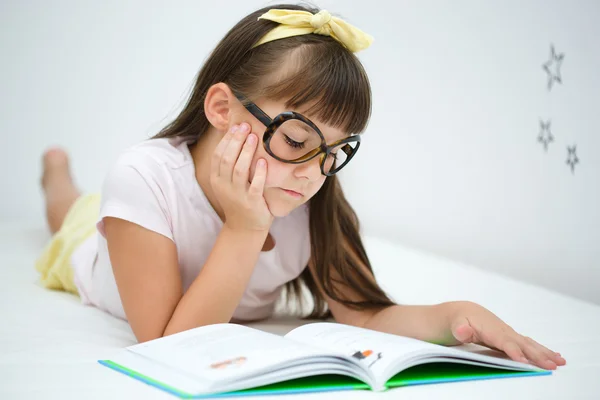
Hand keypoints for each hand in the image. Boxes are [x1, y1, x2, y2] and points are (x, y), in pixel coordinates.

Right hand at [210, 123, 273, 231]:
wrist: (244, 228)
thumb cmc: (239, 200)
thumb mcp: (228, 183)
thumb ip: (229, 165)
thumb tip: (236, 138)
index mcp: (217, 179)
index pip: (218, 155)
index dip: (227, 139)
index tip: (236, 126)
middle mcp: (224, 186)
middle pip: (227, 159)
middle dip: (236, 140)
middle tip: (245, 126)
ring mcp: (238, 195)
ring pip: (239, 170)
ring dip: (246, 151)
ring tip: (254, 137)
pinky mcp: (252, 202)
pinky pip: (255, 185)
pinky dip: (259, 172)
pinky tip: (264, 161)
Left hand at [448, 302, 565, 369]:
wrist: (457, 313)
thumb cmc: (454, 320)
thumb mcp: (452, 325)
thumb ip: (459, 328)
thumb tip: (463, 330)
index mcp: (488, 327)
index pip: (503, 340)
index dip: (513, 350)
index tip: (522, 360)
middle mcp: (500, 329)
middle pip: (520, 343)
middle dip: (536, 355)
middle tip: (551, 366)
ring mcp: (506, 332)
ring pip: (527, 343)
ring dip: (543, 353)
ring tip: (560, 362)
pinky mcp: (508, 337)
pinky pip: (525, 344)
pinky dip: (539, 350)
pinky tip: (552, 355)